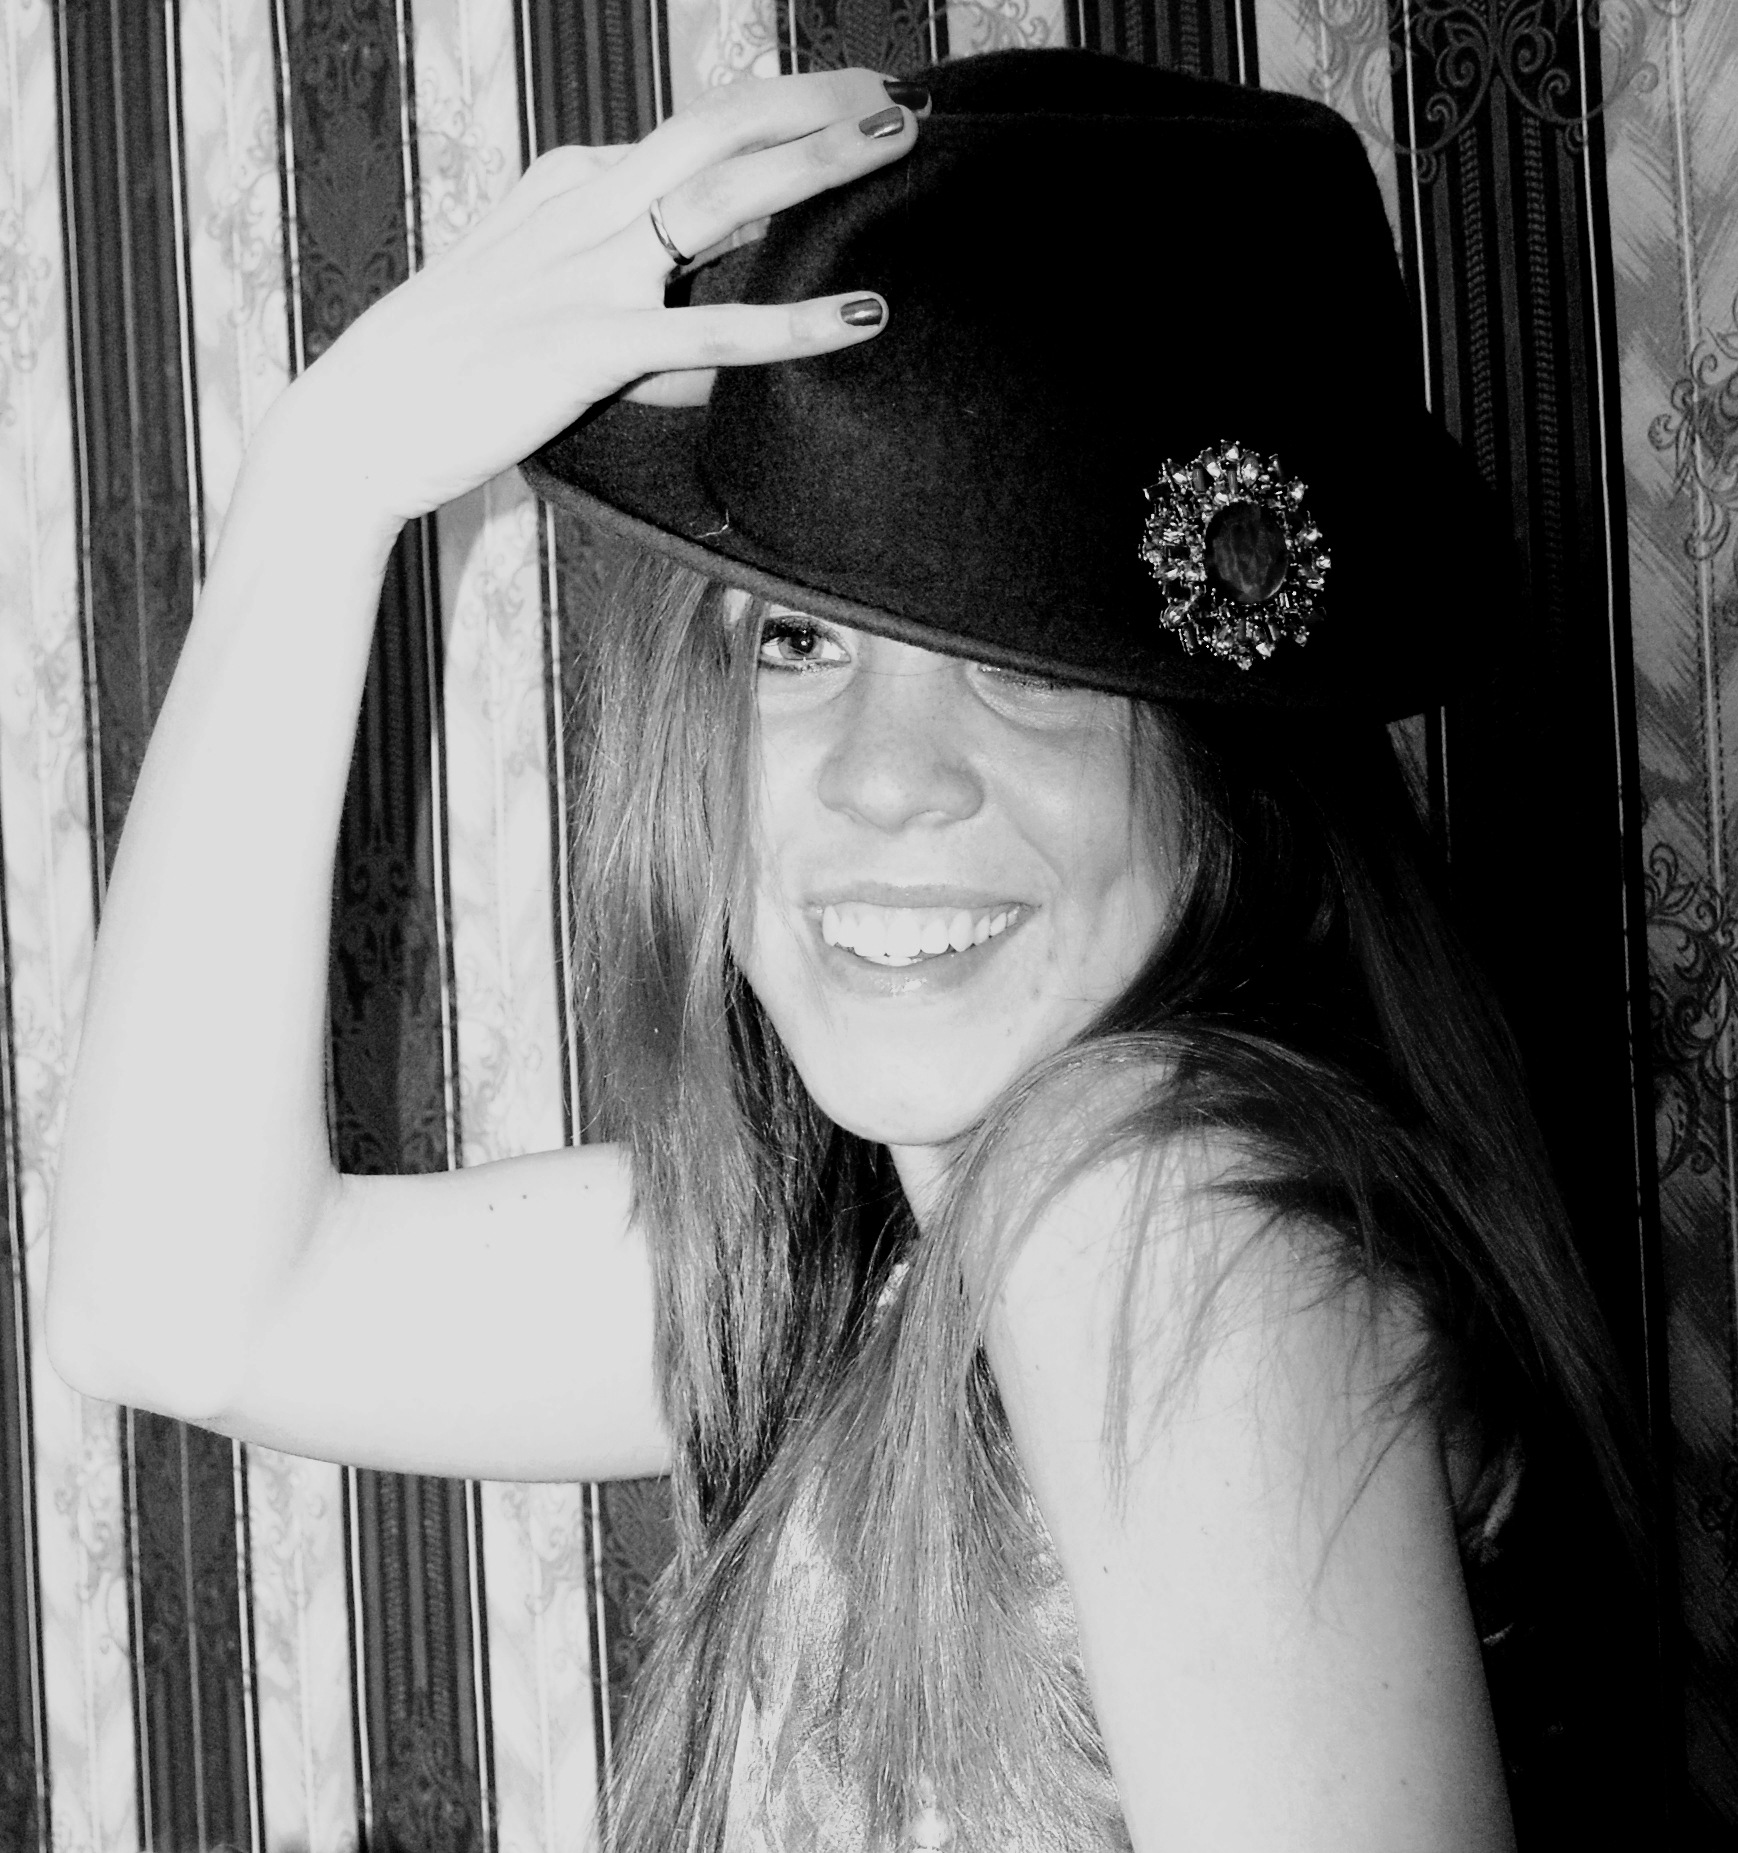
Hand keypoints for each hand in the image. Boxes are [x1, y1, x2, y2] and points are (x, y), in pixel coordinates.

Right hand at [277, 70, 915, 536]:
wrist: (358, 425)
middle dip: (814, 101)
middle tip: (898, 94)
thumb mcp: (544, 312)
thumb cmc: (450, 375)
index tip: (849, 103)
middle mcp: (583, 206)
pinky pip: (709, 330)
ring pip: (723, 196)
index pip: (691, 133)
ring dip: (817, 161)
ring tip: (898, 140)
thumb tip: (711, 360)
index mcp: (570, 186)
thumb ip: (632, 317)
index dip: (778, 111)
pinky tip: (861, 313)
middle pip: (718, 128)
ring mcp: (585, 270)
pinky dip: (792, 321)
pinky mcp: (586, 344)